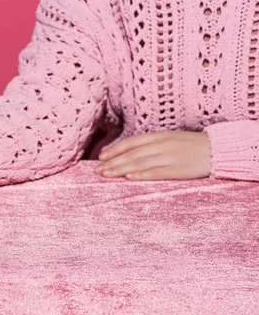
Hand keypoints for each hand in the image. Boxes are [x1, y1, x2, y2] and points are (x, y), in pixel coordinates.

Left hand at [94, 130, 210, 179]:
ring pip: (140, 163)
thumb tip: (129, 152)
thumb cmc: (191, 146)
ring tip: (106, 175)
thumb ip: (151, 144)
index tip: (101, 157)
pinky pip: (157, 172)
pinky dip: (142, 175)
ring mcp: (170, 157)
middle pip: (132, 154)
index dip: (115, 149)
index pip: (132, 142)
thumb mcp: (170, 138)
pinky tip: (129, 178)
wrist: (218, 150)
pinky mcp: (178, 169)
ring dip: (121, 169)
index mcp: (160, 136)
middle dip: (113, 162)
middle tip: (97, 170)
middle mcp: (162, 145)